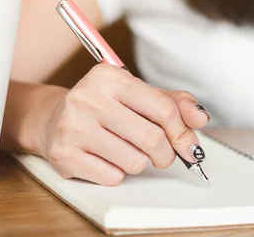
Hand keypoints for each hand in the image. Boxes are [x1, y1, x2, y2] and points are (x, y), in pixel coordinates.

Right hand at [38, 64, 209, 185]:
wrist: (53, 118)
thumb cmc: (105, 106)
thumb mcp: (139, 94)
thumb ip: (174, 103)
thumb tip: (200, 118)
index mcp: (111, 77)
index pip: (164, 109)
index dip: (183, 132)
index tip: (189, 145)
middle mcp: (89, 98)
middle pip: (152, 139)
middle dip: (166, 154)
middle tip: (163, 154)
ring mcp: (73, 126)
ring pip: (135, 161)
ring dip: (141, 163)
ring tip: (128, 150)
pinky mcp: (64, 154)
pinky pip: (113, 176)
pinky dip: (118, 173)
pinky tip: (107, 157)